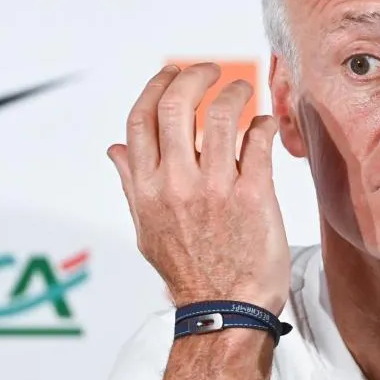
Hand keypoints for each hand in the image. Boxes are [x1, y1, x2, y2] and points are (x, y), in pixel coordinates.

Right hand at [107, 63, 290, 312]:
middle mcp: (176, 183)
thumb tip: (115, 149)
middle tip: (211, 71)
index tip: (173, 72)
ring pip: (222, 116)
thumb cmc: (189, 270)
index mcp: (147, 189)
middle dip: (194, 76)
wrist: (226, 309)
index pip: (141, 119)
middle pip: (177, 105)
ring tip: (245, 91)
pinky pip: (258, 142)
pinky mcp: (253, 195)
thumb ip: (132, 184)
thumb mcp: (147, 230)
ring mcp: (216, 188)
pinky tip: (264, 126)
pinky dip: (263, 125)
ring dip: (236, 93)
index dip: (157, 85)